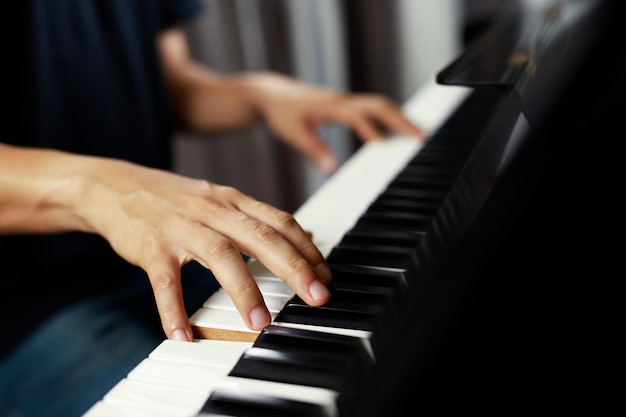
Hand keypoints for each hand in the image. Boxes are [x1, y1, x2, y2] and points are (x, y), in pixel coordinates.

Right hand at [74, 158, 331, 340]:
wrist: (113, 185)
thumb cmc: (174, 199)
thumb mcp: (220, 200)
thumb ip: (257, 218)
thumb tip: (303, 234)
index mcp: (232, 201)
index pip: (280, 221)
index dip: (307, 249)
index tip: (326, 276)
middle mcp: (212, 210)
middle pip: (261, 236)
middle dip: (293, 267)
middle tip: (317, 297)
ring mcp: (181, 226)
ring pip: (220, 255)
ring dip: (244, 290)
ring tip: (261, 322)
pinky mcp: (151, 246)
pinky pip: (165, 280)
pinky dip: (173, 308)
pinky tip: (183, 333)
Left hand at [249, 72, 423, 172]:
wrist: (270, 93)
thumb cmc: (280, 112)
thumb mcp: (293, 134)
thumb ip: (314, 150)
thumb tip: (332, 169)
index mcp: (331, 106)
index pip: (359, 116)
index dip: (376, 131)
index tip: (391, 148)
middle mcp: (342, 100)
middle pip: (380, 105)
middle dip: (402, 120)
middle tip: (422, 137)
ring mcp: (345, 100)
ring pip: (379, 104)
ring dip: (399, 117)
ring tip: (418, 134)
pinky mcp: (344, 104)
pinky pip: (372, 108)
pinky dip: (388, 117)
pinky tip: (395, 130)